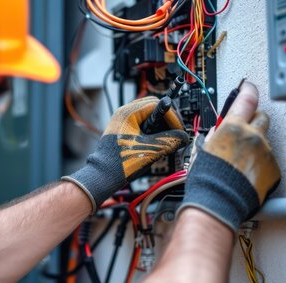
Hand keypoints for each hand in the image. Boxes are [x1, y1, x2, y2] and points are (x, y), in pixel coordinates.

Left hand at [63, 96, 188, 212]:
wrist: (102, 175)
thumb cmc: (120, 164)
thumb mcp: (150, 151)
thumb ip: (169, 141)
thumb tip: (183, 137)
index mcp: (128, 113)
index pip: (157, 104)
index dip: (172, 117)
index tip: (179, 129)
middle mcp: (124, 114)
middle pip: (152, 107)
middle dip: (166, 119)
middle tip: (176, 132)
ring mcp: (122, 122)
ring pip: (147, 115)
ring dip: (159, 125)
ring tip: (166, 139)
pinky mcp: (122, 130)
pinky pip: (140, 124)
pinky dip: (151, 130)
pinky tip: (155, 142)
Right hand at [178, 82, 280, 231]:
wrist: (219, 202)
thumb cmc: (207, 179)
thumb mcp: (204, 149)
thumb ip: (217, 134)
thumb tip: (221, 129)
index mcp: (233, 127)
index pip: (246, 98)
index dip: (248, 90)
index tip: (248, 88)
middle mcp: (253, 136)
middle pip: (261, 117)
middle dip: (254, 121)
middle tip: (244, 131)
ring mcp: (266, 152)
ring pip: (265, 141)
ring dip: (256, 146)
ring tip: (242, 163)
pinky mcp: (273, 169)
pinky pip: (270, 160)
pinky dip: (262, 164)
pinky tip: (249, 174)